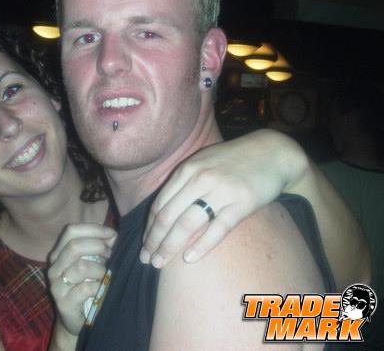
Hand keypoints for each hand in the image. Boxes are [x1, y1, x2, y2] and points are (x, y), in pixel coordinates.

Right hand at [48, 224, 115, 334]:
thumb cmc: (86, 286)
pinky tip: (102, 288)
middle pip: (74, 246)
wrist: (76, 319)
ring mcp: (57, 285)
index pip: (71, 231)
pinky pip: (85, 288)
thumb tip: (112, 235)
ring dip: (100, 268)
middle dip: (97, 247)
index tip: (111, 233)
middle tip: (109, 255)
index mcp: (59, 253)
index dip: (93, 229)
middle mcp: (54, 267)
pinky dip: (99, 286)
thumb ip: (101, 247)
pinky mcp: (64, 303)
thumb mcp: (92, 263)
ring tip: (105, 273)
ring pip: (81, 267)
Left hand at [141, 129, 294, 266]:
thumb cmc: (233, 160)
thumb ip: (182, 182)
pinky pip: (217, 229)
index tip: (144, 245)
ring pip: (187, 224)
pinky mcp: (242, 203)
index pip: (160, 204)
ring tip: (159, 263)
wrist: (272, 152)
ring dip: (169, 247)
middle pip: (168, 216)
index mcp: (187, 170)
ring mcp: (221, 191)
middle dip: (154, 241)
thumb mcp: (202, 162)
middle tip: (146, 259)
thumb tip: (161, 212)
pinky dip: (201, 246)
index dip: (149, 228)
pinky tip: (188, 259)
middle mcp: (200, 179)